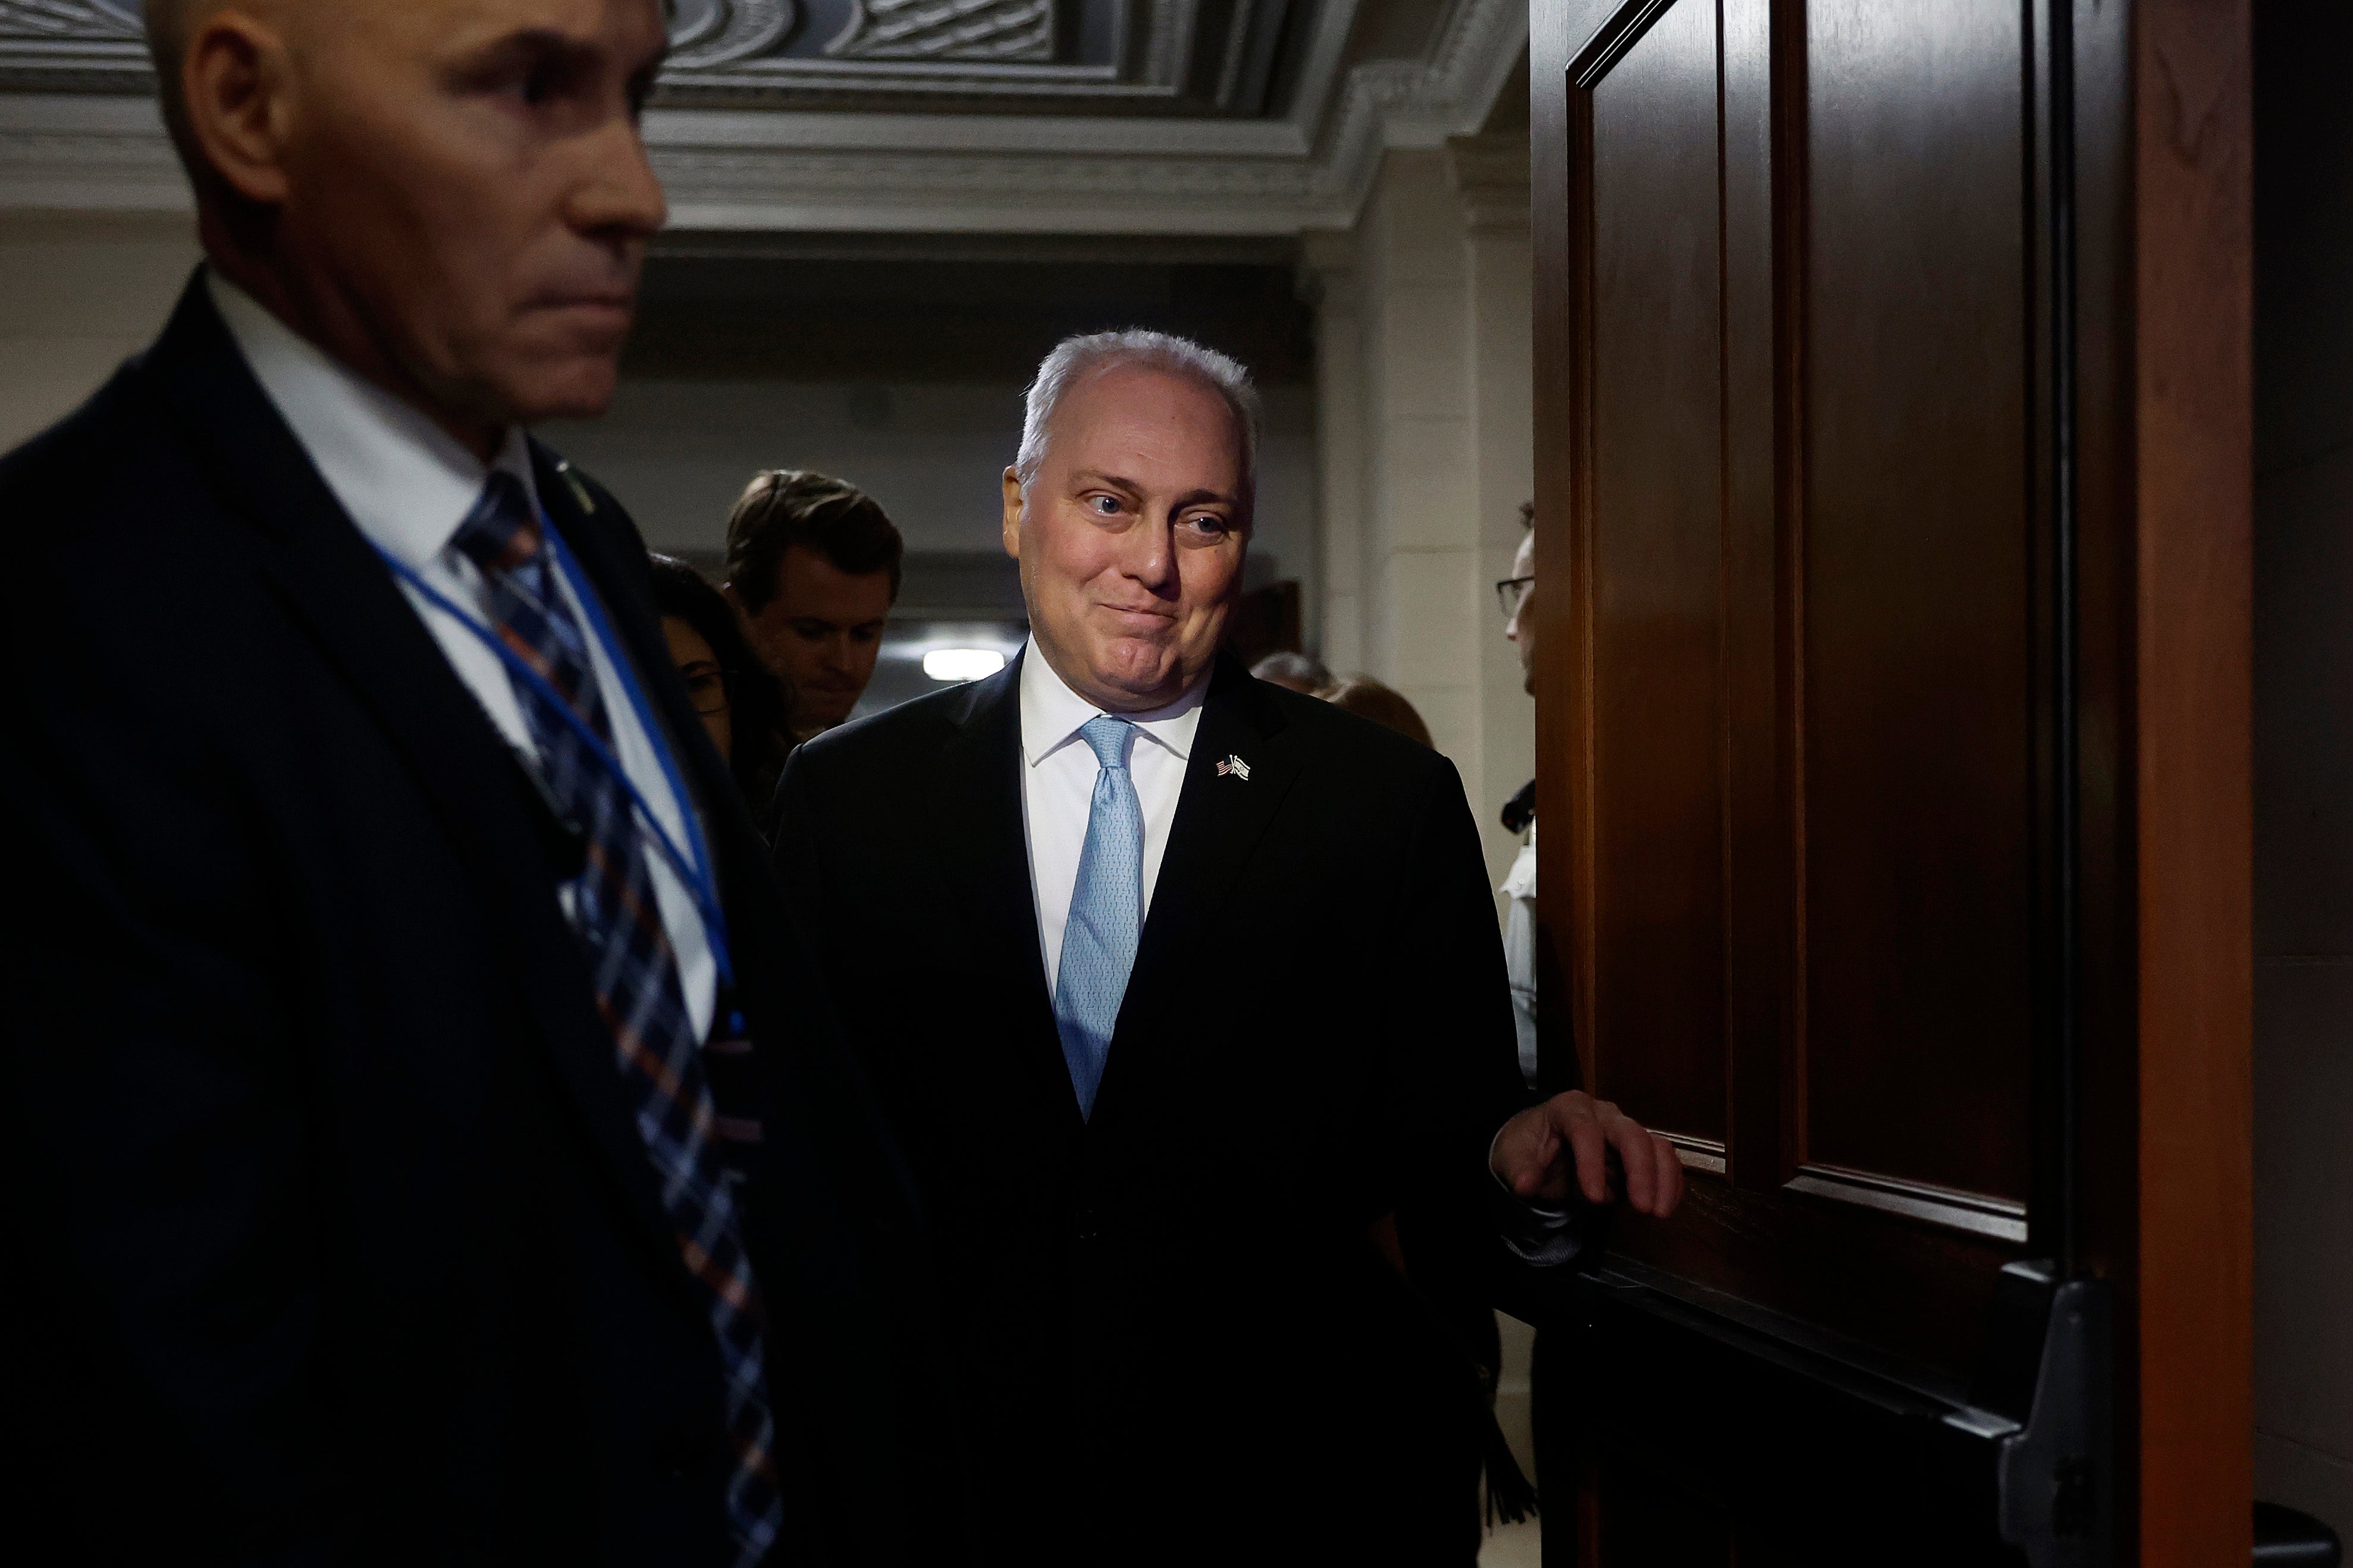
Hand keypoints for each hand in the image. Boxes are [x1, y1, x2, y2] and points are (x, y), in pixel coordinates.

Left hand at [1490, 1091, 1685, 1218]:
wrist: (1539, 1146)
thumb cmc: (1527, 1146)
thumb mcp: (1512, 1157)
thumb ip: (1520, 1170)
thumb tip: (1525, 1185)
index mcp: (1569, 1108)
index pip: (1585, 1130)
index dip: (1592, 1163)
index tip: (1593, 1198)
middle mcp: (1602, 1114)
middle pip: (1630, 1133)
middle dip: (1640, 1170)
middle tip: (1642, 1207)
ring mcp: (1623, 1130)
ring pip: (1654, 1145)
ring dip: (1662, 1178)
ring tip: (1658, 1212)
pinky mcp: (1637, 1151)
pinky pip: (1663, 1160)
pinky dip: (1669, 1182)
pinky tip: (1666, 1206)